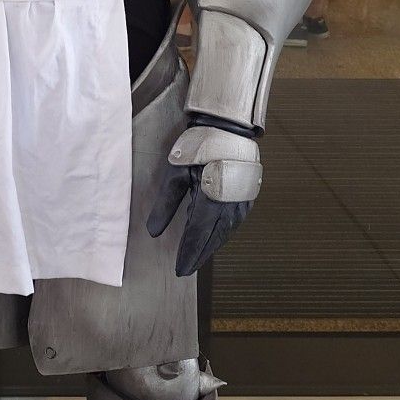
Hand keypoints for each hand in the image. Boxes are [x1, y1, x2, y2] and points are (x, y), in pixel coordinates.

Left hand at [146, 124, 261, 276]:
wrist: (227, 128)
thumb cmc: (198, 148)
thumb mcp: (175, 174)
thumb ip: (165, 206)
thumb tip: (153, 232)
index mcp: (209, 199)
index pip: (197, 235)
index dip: (188, 254)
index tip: (180, 270)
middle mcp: (229, 204)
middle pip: (212, 238)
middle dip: (199, 255)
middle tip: (186, 269)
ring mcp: (241, 201)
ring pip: (225, 232)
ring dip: (211, 246)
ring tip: (197, 257)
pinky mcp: (246, 197)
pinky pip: (233, 222)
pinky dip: (221, 233)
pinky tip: (213, 238)